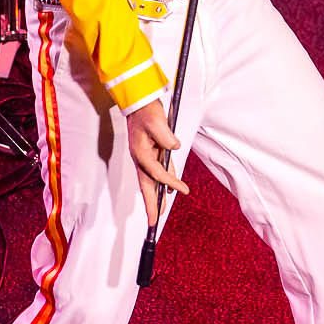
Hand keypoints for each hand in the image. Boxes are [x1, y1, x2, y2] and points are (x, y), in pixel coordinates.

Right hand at [125, 99, 187, 225]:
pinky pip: (158, 170)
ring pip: (151, 181)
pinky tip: (168, 190)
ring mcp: (145, 156)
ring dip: (156, 196)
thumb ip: (165, 136)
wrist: (140, 101)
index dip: (169, 182)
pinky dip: (163, 182)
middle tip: (153, 222)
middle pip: (146, 186)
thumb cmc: (147, 111)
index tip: (183, 190)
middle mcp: (141, 158)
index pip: (156, 173)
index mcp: (140, 153)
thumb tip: (173, 147)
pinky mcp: (151, 152)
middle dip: (150, 204)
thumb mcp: (156, 121)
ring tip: (160, 212)